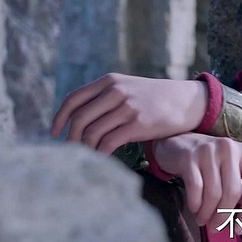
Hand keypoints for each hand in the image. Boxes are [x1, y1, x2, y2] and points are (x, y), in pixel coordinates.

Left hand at [51, 73, 207, 153]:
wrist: (187, 101)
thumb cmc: (154, 99)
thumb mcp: (128, 87)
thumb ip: (105, 97)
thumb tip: (76, 119)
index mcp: (110, 81)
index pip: (73, 99)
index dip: (59, 118)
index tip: (54, 133)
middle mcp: (116, 91)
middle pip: (80, 119)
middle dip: (71, 139)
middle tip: (70, 152)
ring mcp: (127, 107)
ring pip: (92, 132)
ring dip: (85, 149)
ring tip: (86, 157)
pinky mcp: (138, 124)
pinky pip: (109, 143)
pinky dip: (100, 154)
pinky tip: (102, 160)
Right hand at [153, 133, 241, 230]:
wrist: (182, 144)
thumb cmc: (214, 163)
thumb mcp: (235, 172)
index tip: (240, 229)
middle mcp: (230, 149)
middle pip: (233, 192)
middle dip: (224, 216)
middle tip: (217, 228)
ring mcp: (209, 151)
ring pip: (213, 193)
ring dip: (207, 213)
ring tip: (203, 220)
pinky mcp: (189, 157)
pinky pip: (195, 188)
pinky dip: (196, 204)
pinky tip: (195, 209)